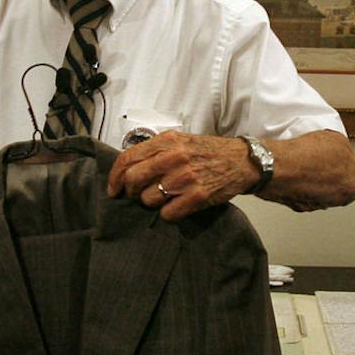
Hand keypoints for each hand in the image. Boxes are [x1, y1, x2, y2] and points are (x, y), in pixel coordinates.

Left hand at [107, 131, 257, 220]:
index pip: (128, 158)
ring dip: (152, 203)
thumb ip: (156, 150)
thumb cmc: (207, 152)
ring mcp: (186, 178)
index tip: (113, 189)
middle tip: (137, 195)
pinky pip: (168, 214)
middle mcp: (174, 157)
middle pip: (134, 180)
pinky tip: (178, 206)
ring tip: (164, 197)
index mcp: (167, 141)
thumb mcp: (180, 141)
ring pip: (149, 200)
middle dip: (131, 192)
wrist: (241, 161)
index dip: (115, 176)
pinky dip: (169, 214)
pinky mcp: (198, 196)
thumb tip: (127, 168)